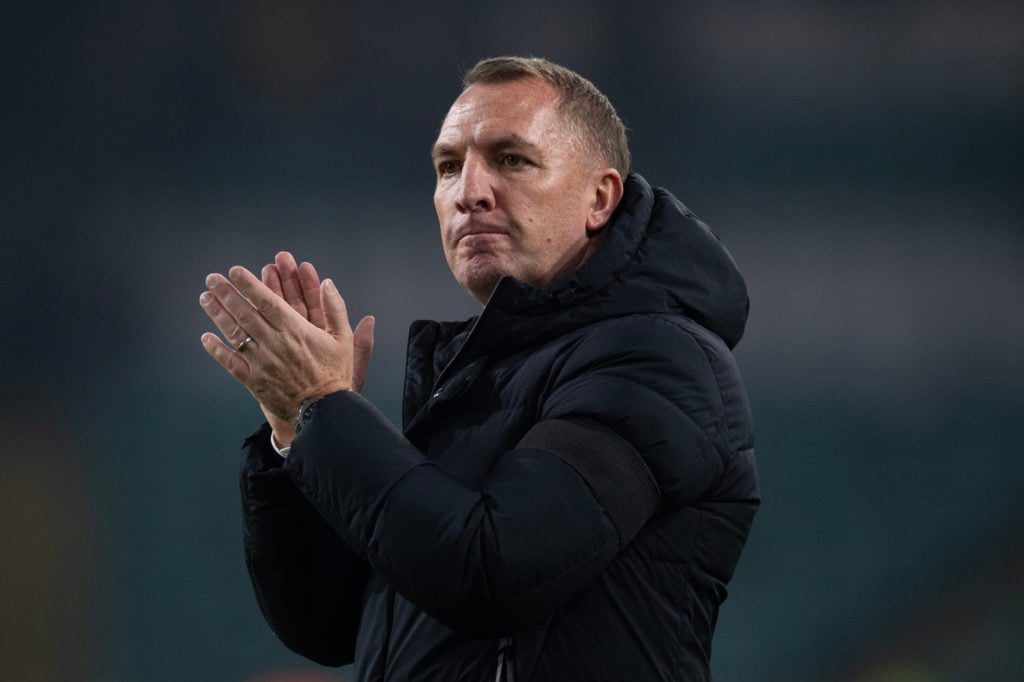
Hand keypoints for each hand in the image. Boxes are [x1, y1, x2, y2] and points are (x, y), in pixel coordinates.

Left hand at [199, 265, 374, 446]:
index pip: (266, 302)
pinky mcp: (254, 381)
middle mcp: (275, 344)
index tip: (235, 271)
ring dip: (218, 315)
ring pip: (235, 334)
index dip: (249, 285)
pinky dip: (217, 350)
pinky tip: (206, 338)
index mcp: (295, 330)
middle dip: (227, 294)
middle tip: (212, 279)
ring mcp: (262, 363)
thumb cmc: (335, 373)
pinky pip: (230, 363)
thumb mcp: (343, 338)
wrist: (324, 411)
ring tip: (205, 298)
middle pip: (245, 313)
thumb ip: (335, 309)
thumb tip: (327, 283)